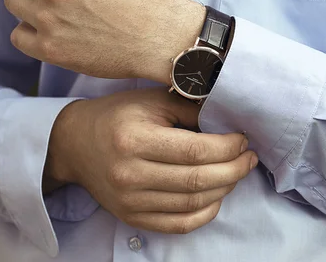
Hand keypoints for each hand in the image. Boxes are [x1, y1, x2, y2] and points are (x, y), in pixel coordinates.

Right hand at [46, 88, 257, 233]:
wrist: (76, 142)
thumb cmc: (117, 114)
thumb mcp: (151, 101)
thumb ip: (189, 109)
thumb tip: (227, 120)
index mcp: (135, 140)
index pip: (194, 151)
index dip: (226, 147)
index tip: (242, 139)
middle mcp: (130, 174)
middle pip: (197, 181)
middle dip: (233, 169)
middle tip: (249, 157)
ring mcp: (130, 202)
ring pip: (191, 205)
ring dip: (224, 189)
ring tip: (237, 172)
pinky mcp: (132, 217)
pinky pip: (177, 225)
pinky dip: (204, 214)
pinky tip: (217, 195)